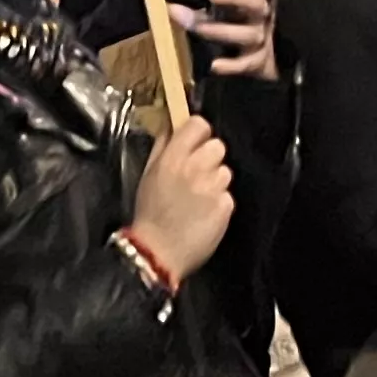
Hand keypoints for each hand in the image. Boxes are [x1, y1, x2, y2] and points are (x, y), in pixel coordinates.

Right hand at [129, 115, 235, 281]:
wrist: (158, 252)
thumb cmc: (150, 214)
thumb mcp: (148, 174)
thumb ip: (162, 146)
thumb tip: (171, 125)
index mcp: (172, 158)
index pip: (199, 124)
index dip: (198, 132)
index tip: (195, 141)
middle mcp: (194, 169)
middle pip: (218, 145)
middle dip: (209, 157)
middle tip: (197, 173)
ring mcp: (212, 188)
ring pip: (225, 171)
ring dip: (215, 180)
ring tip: (198, 197)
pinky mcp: (224, 206)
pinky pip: (227, 194)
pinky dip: (218, 202)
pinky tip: (204, 212)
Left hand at [183, 0, 275, 80]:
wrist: (275, 65)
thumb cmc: (249, 30)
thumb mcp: (240, 10)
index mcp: (255, 3)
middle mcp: (262, 19)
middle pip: (254, 3)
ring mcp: (262, 41)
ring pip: (247, 34)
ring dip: (221, 30)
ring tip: (199, 28)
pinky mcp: (260, 65)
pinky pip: (246, 65)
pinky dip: (231, 66)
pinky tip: (215, 65)